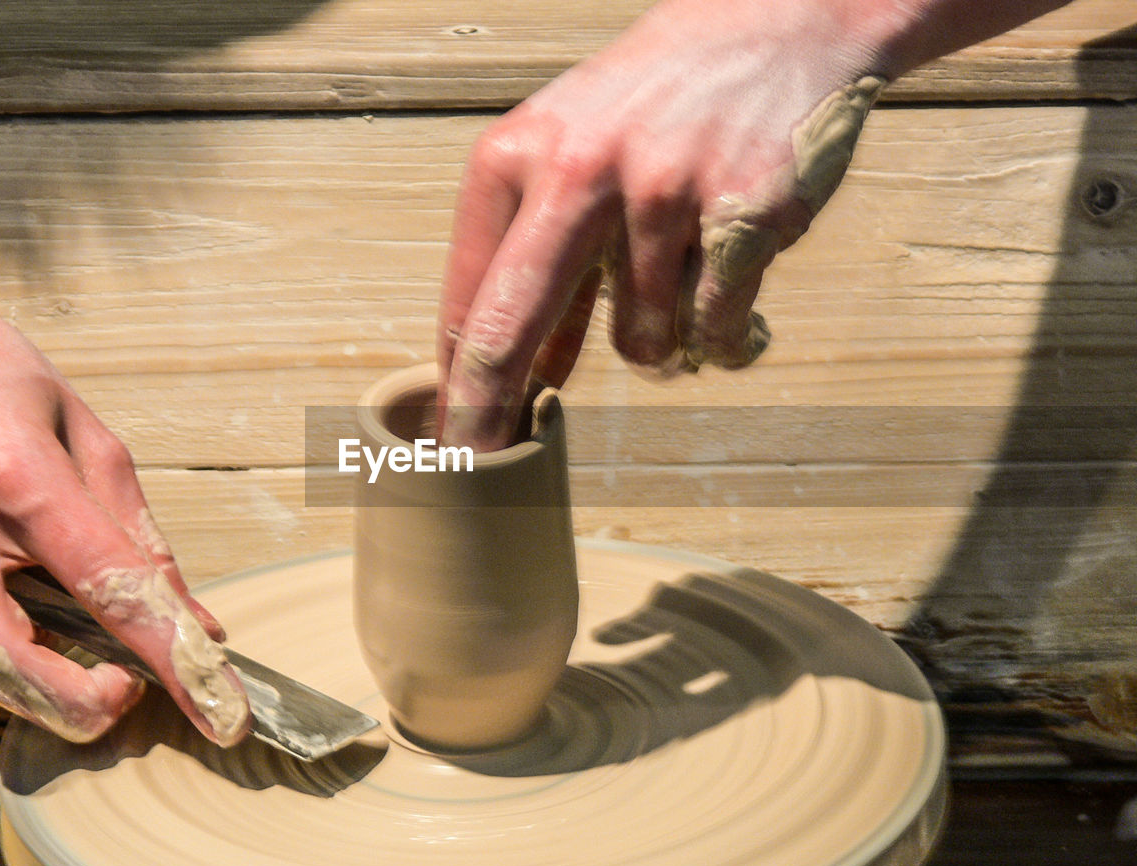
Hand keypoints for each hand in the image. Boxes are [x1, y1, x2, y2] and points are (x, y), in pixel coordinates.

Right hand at [0, 209, 248, 744]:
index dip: (172, 656)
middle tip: (123, 690)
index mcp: (11, 469)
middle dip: (76, 706)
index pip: (108, 585)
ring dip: (31, 656)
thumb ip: (136, 530)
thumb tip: (194, 620)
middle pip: (4, 664)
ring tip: (43, 587)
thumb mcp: (79, 427)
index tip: (220, 711)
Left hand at [438, 0, 905, 449]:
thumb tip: (523, 377)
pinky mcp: (744, 216)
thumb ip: (540, 266)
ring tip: (681, 273)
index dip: (458, 383)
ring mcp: (664, 193)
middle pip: (515, 327)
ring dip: (659, 340)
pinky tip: (728, 276)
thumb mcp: (569, 159)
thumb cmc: (653, 104)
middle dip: (490, 413)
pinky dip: (723, 333)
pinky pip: (716, 330)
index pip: (473, 296)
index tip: (448, 442)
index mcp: (519, 154)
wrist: (774, 23)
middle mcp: (581, 171)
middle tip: (478, 465)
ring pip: (640, 344)